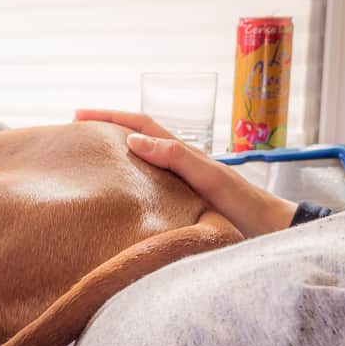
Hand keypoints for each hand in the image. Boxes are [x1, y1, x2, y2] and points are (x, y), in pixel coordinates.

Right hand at [74, 109, 297, 237]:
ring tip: (89, 154)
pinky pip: (146, 180)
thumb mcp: (208, 177)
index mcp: (182, 152)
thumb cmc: (242, 205)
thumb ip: (174, 156)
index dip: (109, 117)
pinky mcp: (180, 199)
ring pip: (140, 157)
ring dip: (115, 150)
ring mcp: (179, 179)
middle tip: (76, 130)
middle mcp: (179, 161)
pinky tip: (119, 186)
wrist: (268, 229)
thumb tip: (132, 140)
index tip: (79, 115)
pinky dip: (127, 175)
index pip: (139, 125)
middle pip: (137, 136)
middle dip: (106, 128)